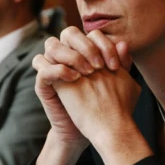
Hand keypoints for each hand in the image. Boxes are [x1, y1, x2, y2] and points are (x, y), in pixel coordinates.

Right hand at [34, 29, 131, 148]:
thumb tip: (123, 44)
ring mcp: (53, 67)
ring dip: (70, 55)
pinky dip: (57, 69)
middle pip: (68, 32)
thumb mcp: (119, 83)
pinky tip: (74, 79)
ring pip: (51, 44)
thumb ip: (122, 64)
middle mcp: (67, 56)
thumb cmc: (107, 105)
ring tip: (86, 73)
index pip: (89, 33)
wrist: (94, 131)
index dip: (103, 44)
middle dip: (85, 46)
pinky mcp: (43, 83)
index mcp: (84, 53)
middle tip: (98, 66)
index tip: (115, 66)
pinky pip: (41, 65)